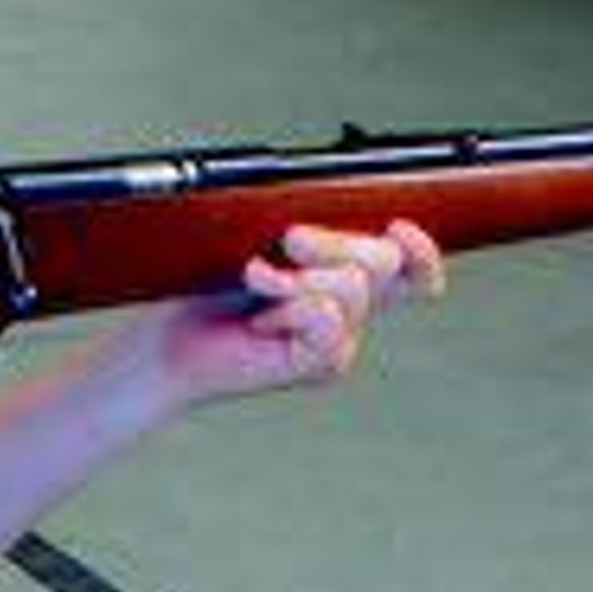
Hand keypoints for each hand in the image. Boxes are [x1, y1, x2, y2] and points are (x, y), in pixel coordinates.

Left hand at [142, 219, 444, 409]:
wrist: (171, 340)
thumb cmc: (212, 291)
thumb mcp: (267, 249)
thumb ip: (311, 238)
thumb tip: (323, 235)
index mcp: (345, 279)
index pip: (411, 270)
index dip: (421, 251)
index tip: (398, 228)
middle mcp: (350, 312)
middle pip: (383, 263)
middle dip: (335, 242)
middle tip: (288, 241)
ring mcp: (338, 342)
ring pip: (352, 286)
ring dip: (298, 277)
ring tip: (257, 284)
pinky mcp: (318, 363)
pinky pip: (328, 318)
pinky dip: (290, 308)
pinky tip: (262, 320)